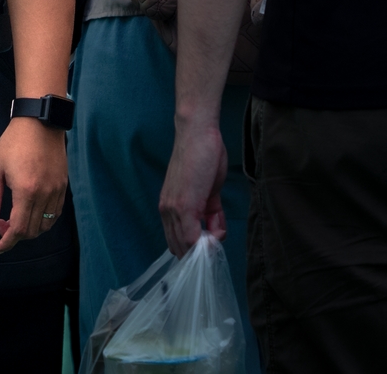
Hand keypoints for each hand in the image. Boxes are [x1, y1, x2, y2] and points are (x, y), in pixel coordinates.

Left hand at [0, 118, 66, 253]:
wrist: (39, 123)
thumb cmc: (13, 143)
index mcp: (25, 191)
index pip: (18, 229)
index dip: (7, 243)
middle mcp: (44, 195)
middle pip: (32, 231)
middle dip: (15, 235)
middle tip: (1, 225)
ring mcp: (56, 191)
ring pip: (46, 225)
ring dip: (30, 229)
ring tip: (15, 218)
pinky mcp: (64, 187)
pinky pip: (56, 214)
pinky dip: (43, 221)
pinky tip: (31, 212)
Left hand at [159, 116, 227, 255]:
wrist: (198, 135)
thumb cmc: (203, 159)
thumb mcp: (208, 193)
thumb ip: (209, 214)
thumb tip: (214, 234)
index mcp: (169, 208)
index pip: (176, 242)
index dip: (195, 249)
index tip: (212, 242)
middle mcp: (167, 211)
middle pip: (180, 248)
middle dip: (202, 250)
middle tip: (218, 234)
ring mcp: (174, 210)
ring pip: (186, 246)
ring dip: (208, 245)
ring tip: (218, 225)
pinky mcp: (185, 206)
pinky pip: (193, 238)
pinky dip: (209, 240)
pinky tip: (218, 229)